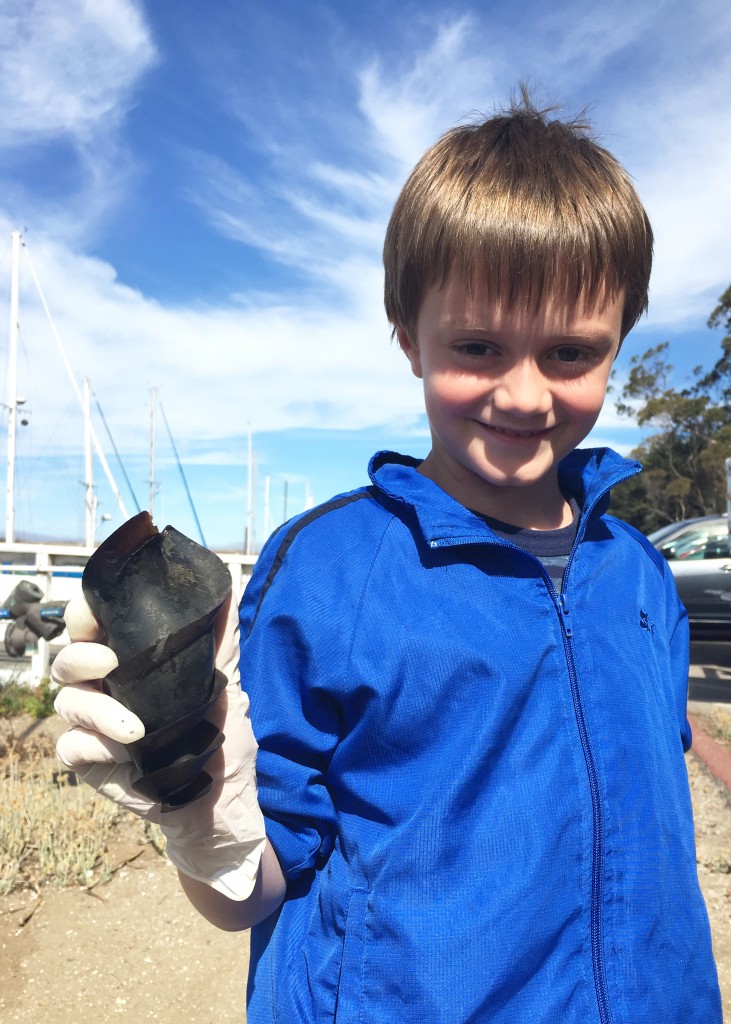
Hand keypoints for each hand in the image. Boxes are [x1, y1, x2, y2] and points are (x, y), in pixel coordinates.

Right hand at [53, 593, 266, 900]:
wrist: (219, 797)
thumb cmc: (219, 733)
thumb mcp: (226, 682)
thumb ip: (221, 639)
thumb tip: (227, 591)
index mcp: (130, 660)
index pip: (92, 625)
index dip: (85, 613)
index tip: (95, 613)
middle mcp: (104, 686)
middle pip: (68, 658)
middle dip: (82, 655)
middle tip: (111, 663)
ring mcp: (92, 723)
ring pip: (67, 699)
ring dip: (97, 709)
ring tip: (136, 728)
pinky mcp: (87, 759)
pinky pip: (70, 745)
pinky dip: (95, 747)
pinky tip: (126, 754)